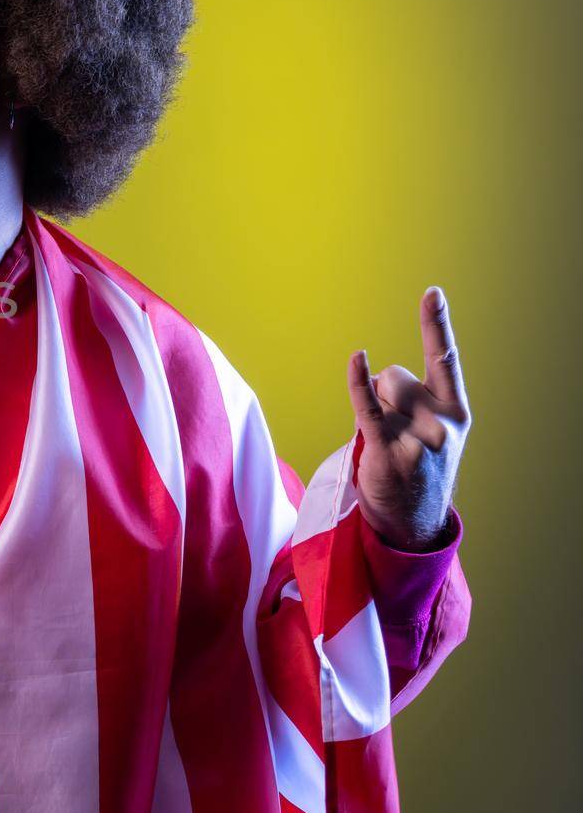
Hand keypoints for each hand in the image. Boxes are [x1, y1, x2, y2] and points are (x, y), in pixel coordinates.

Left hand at [345, 286, 471, 550]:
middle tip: (394, 431)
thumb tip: (377, 376)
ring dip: (373, 409)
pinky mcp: (387, 450)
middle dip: (385, 393)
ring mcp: (417, 437)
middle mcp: (441, 422)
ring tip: (386, 442)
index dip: (437, 324)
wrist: (413, 519)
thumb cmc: (418, 465)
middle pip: (395, 375)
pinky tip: (356, 359)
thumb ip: (413, 397)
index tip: (432, 293)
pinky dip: (358, 382)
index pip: (445, 359)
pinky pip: (367, 406)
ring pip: (379, 392)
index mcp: (456, 412)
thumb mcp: (431, 429)